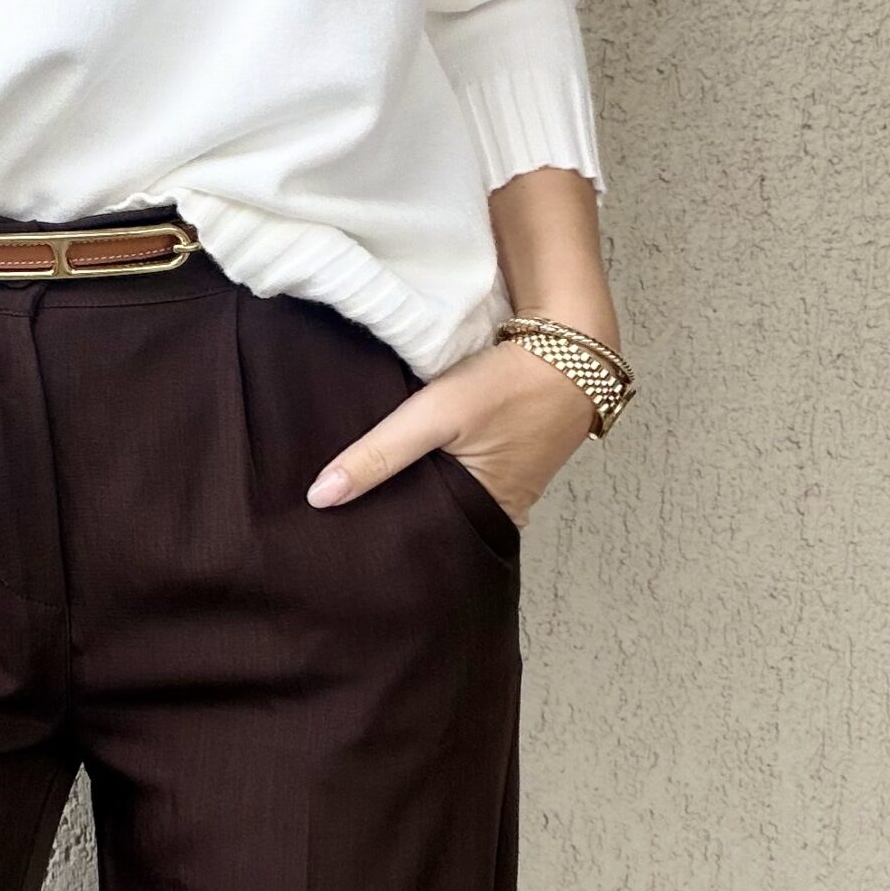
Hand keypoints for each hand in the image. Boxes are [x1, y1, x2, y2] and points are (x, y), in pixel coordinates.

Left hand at [306, 338, 598, 527]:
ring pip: (441, 498)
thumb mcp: (436, 414)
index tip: (338, 542)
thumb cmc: (509, 385)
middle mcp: (498, 513)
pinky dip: (428, 471)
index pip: (421, 544)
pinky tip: (393, 466)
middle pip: (430, 524)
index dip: (381, 540)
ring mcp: (503, 487)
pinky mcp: (501, 460)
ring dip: (408, 493)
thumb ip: (380, 454)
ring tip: (354, 497)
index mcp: (488, 518)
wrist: (570, 345)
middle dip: (390, 520)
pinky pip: (455, 476)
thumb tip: (319, 497)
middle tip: (334, 522)